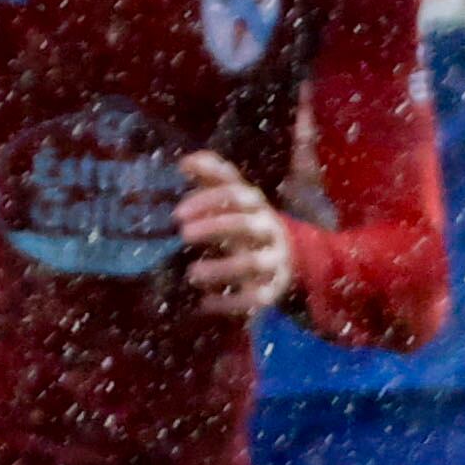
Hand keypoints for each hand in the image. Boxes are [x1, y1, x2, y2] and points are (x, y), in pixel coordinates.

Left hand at [176, 152, 295, 317]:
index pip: (234, 194)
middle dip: (213, 228)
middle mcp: (267, 230)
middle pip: (244, 225)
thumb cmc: (246, 221)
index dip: (206, 201)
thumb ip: (211, 176)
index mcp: (256, 205)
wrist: (288, 255)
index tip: (177, 214)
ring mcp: (273, 260)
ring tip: (192, 274)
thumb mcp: (233, 195)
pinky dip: (230, 303)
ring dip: (220, 268)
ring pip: (251, 263)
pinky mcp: (273, 289)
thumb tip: (184, 161)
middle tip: (183, 234)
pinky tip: (204, 303)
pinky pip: (256, 298)